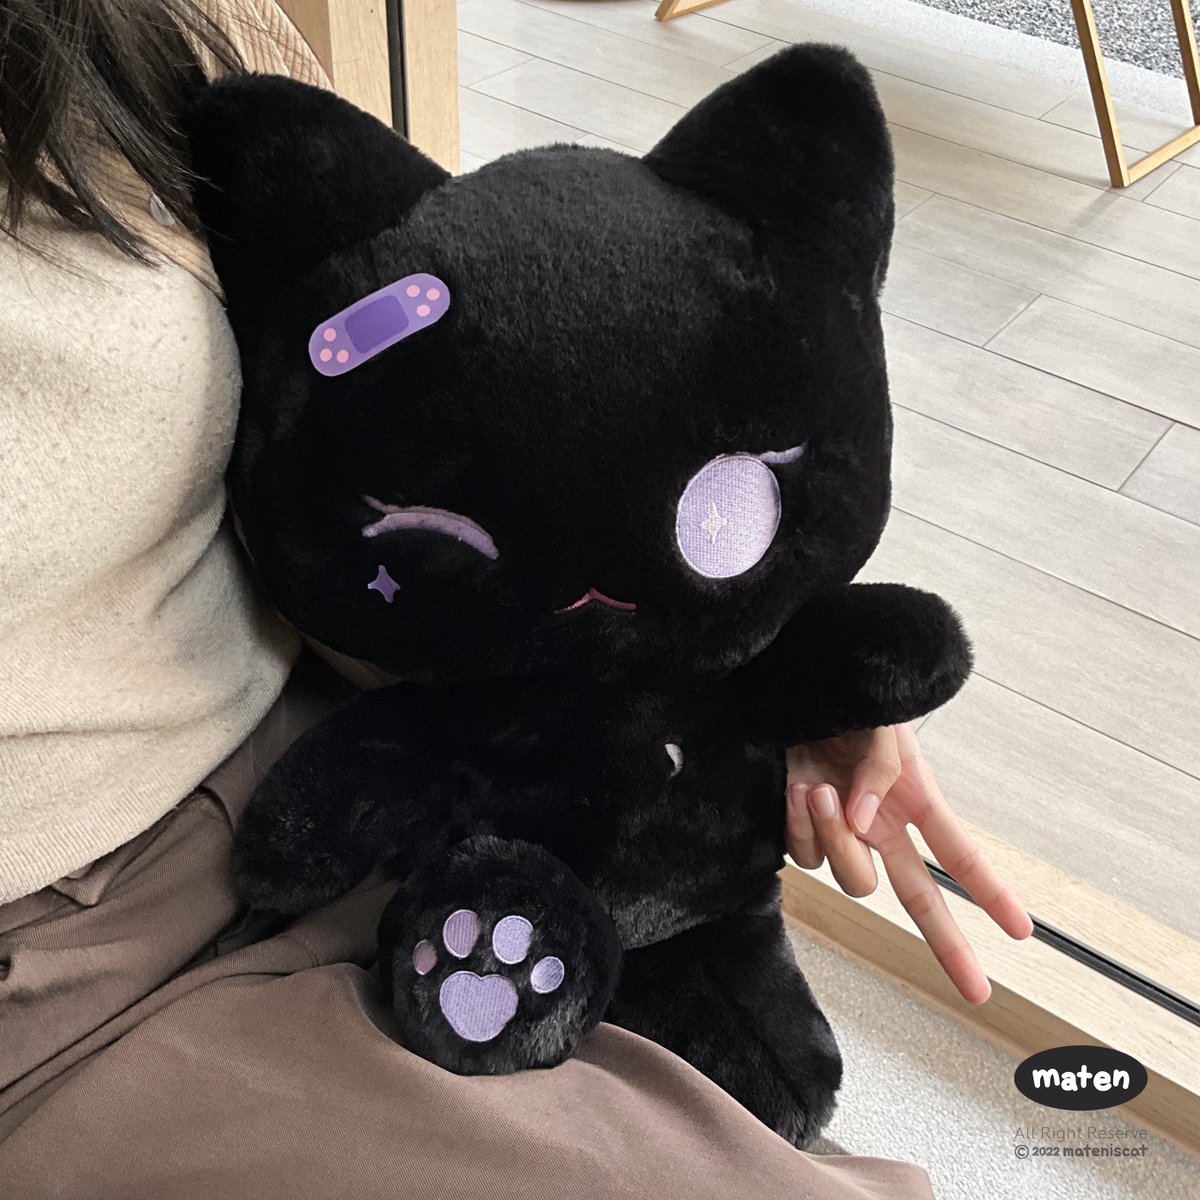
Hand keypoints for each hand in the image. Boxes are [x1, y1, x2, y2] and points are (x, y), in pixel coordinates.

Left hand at [785, 723, 1031, 1004]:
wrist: (789, 693)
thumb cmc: (842, 699)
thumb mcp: (878, 723)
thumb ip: (881, 770)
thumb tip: (864, 822)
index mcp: (913, 797)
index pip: (959, 853)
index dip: (991, 891)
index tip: (1022, 930)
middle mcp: (882, 824)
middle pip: (922, 897)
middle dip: (951, 944)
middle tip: (976, 989)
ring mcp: (844, 831)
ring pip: (852, 878)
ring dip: (835, 839)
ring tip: (819, 789)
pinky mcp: (805, 829)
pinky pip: (806, 855)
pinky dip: (799, 826)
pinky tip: (795, 790)